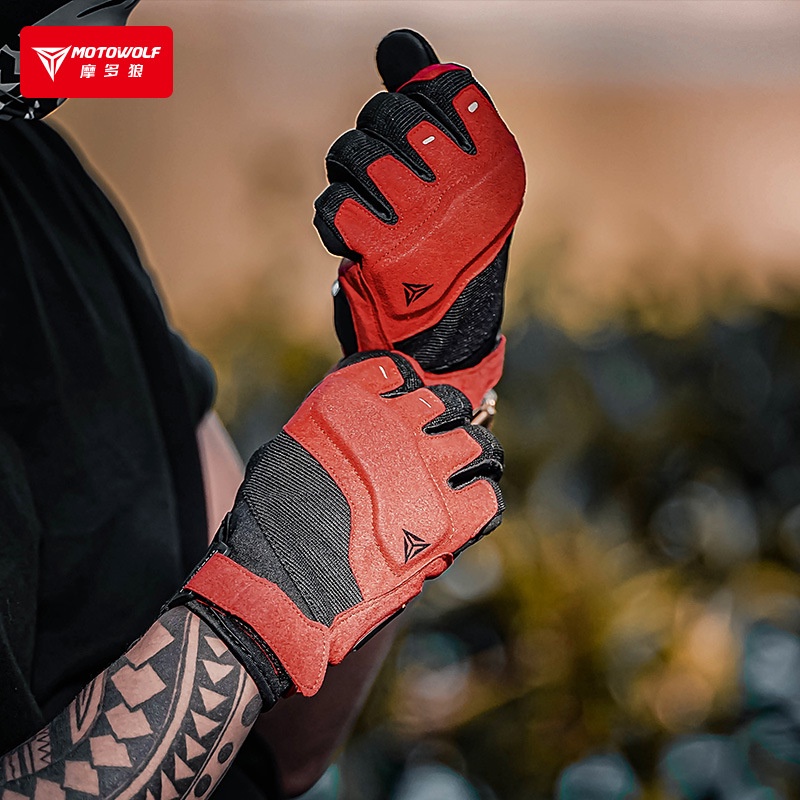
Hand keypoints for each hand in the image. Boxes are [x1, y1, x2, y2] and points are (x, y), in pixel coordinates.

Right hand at [173, 351, 502, 704]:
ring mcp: (424, 469)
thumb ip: (337, 434)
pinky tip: (460, 515)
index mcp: (349, 399)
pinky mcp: (446, 519)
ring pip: (479, 445)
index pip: (399, 371)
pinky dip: (479, 503)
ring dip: (471, 459)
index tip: (403, 414)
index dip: (406, 392)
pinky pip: (487, 497)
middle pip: (448, 403)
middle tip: (436, 450)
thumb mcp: (294, 451)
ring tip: (456, 480)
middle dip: (446, 424)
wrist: (278, 583)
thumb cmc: (272, 522)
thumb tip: (367, 442)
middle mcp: (393, 423)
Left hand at [314, 30, 525, 408]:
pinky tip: (358, 247)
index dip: (411, 112)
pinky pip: (330, 207)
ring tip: (373, 214)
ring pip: (350, 154)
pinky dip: (334, 227)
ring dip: (348, 184)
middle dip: (371, 145)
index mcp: (497, 161)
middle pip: (385, 113)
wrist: (442, 341)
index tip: (420, 153)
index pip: (438, 84)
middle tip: (388, 186)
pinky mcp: (382, 253)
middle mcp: (470, 184)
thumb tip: (397, 39)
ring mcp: (426, 218)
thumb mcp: (457, 176)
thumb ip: (429, 102)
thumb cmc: (446, 250)